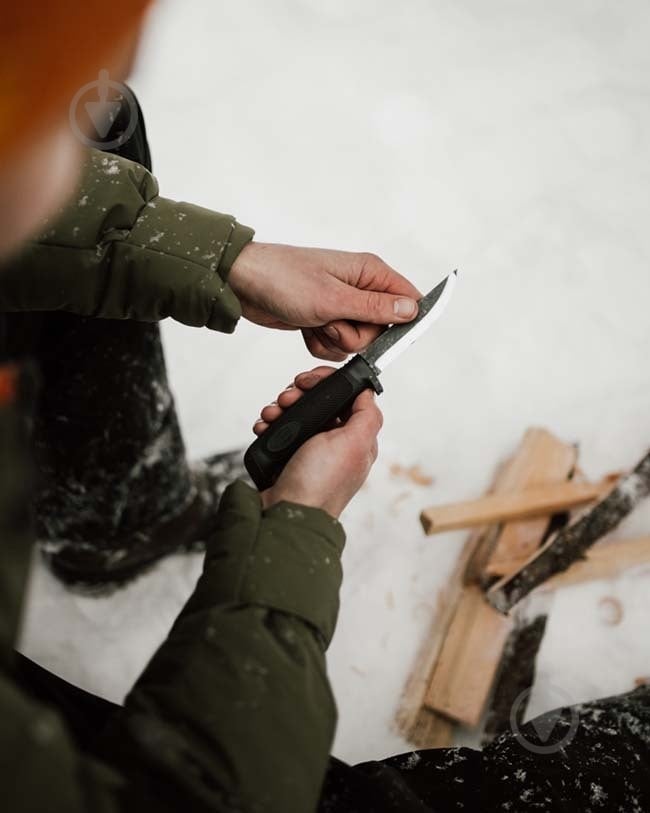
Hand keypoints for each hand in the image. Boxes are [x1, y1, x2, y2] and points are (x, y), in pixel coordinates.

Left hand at [229, 242, 421, 360]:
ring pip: (358, 342)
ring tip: (314, 321)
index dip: (401, 321)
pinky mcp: (326, 320)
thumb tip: (412, 309)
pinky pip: (337, 345)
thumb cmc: (283, 279)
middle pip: (381, 329)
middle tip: (331, 320)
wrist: (242, 285)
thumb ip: (374, 307)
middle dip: (355, 334)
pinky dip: (320, 343)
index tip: (380, 331)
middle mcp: (360, 287)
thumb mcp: (332, 298)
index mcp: (369, 272)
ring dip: (334, 340)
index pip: (408, 298)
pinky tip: (306, 328)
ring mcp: (342, 305)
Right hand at [253, 367, 382, 517]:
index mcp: (354, 438)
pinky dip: (270, 423)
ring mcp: (309, 449)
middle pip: (318, 401)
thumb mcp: (353, 444)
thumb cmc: (319, 485)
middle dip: (299, 395)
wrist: (285, 513)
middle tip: (287, 399)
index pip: (346, 396)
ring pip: (296, 412)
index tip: (309, 381)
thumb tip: (368, 392)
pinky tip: (265, 427)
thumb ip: (367, 415)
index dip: (327, 383)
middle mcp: (333, 442)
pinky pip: (279, 428)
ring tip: (273, 415)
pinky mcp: (288, 455)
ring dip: (281, 408)